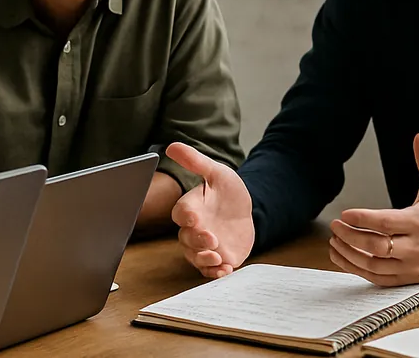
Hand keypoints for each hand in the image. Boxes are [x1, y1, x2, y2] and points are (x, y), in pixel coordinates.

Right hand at [167, 142, 254, 278]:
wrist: (247, 210)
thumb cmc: (227, 191)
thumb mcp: (216, 173)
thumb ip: (196, 162)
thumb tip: (172, 146)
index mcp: (191, 207)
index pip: (181, 213)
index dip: (185, 216)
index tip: (194, 217)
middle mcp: (193, 229)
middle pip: (186, 238)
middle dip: (197, 240)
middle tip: (212, 238)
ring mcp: (204, 245)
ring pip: (195, 256)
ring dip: (204, 259)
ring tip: (218, 256)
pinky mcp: (217, 258)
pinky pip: (210, 269)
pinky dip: (215, 272)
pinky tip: (226, 269)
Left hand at [328, 133, 418, 285]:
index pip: (388, 223)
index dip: (365, 219)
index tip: (346, 213)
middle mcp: (415, 247)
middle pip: (378, 246)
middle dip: (351, 236)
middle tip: (336, 225)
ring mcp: (409, 266)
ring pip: (373, 265)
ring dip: (349, 253)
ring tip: (334, 239)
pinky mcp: (403, 279)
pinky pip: (375, 278)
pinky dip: (354, 268)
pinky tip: (340, 255)